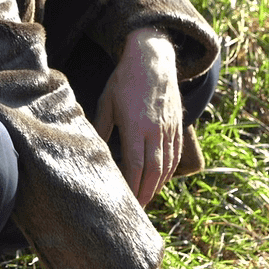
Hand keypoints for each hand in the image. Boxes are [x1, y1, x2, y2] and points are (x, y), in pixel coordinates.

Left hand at [93, 28, 180, 205]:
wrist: (154, 57)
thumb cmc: (125, 79)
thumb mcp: (106, 101)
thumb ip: (101, 127)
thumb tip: (92, 150)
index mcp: (136, 126)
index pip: (136, 165)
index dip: (132, 187)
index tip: (125, 202)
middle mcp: (156, 130)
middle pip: (153, 171)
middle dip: (145, 193)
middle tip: (136, 211)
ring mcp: (169, 128)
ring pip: (166, 165)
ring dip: (157, 186)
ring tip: (146, 199)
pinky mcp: (176, 125)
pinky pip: (175, 154)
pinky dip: (168, 171)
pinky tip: (160, 179)